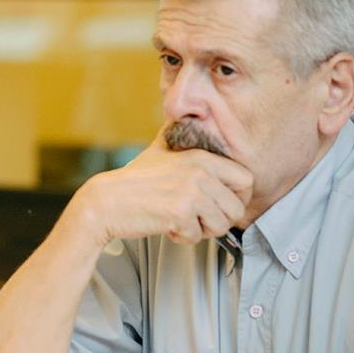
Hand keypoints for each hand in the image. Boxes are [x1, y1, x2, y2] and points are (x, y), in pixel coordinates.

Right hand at [72, 129, 252, 245]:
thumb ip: (179, 136)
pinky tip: (167, 226)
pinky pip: (197, 237)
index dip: (238, 197)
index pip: (246, 179)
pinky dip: (183, 238)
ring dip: (202, 231)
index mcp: (202, 157)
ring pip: (221, 226)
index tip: (223, 206)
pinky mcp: (179, 213)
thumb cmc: (133, 180)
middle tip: (199, 220)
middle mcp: (200, 172)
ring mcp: (191, 192)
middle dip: (220, 221)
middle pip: (237, 208)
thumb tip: (187, 114)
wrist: (106, 200)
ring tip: (183, 222)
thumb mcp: (161, 149)